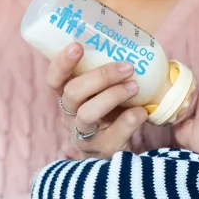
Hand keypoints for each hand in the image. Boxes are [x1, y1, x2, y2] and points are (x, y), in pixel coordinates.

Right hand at [47, 42, 147, 158]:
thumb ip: (108, 76)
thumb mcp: (101, 94)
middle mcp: (69, 115)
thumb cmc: (108, 113)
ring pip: (88, 113)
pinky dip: (131, 119)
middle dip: (100, 76)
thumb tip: (133, 46)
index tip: (77, 45)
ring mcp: (83, 135)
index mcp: (68, 97)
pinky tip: (143, 111)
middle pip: (73, 92)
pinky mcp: (101, 149)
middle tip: (127, 66)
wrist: (112, 153)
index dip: (62, 62)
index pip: (54, 79)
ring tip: (135, 86)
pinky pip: (114, 134)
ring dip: (113, 96)